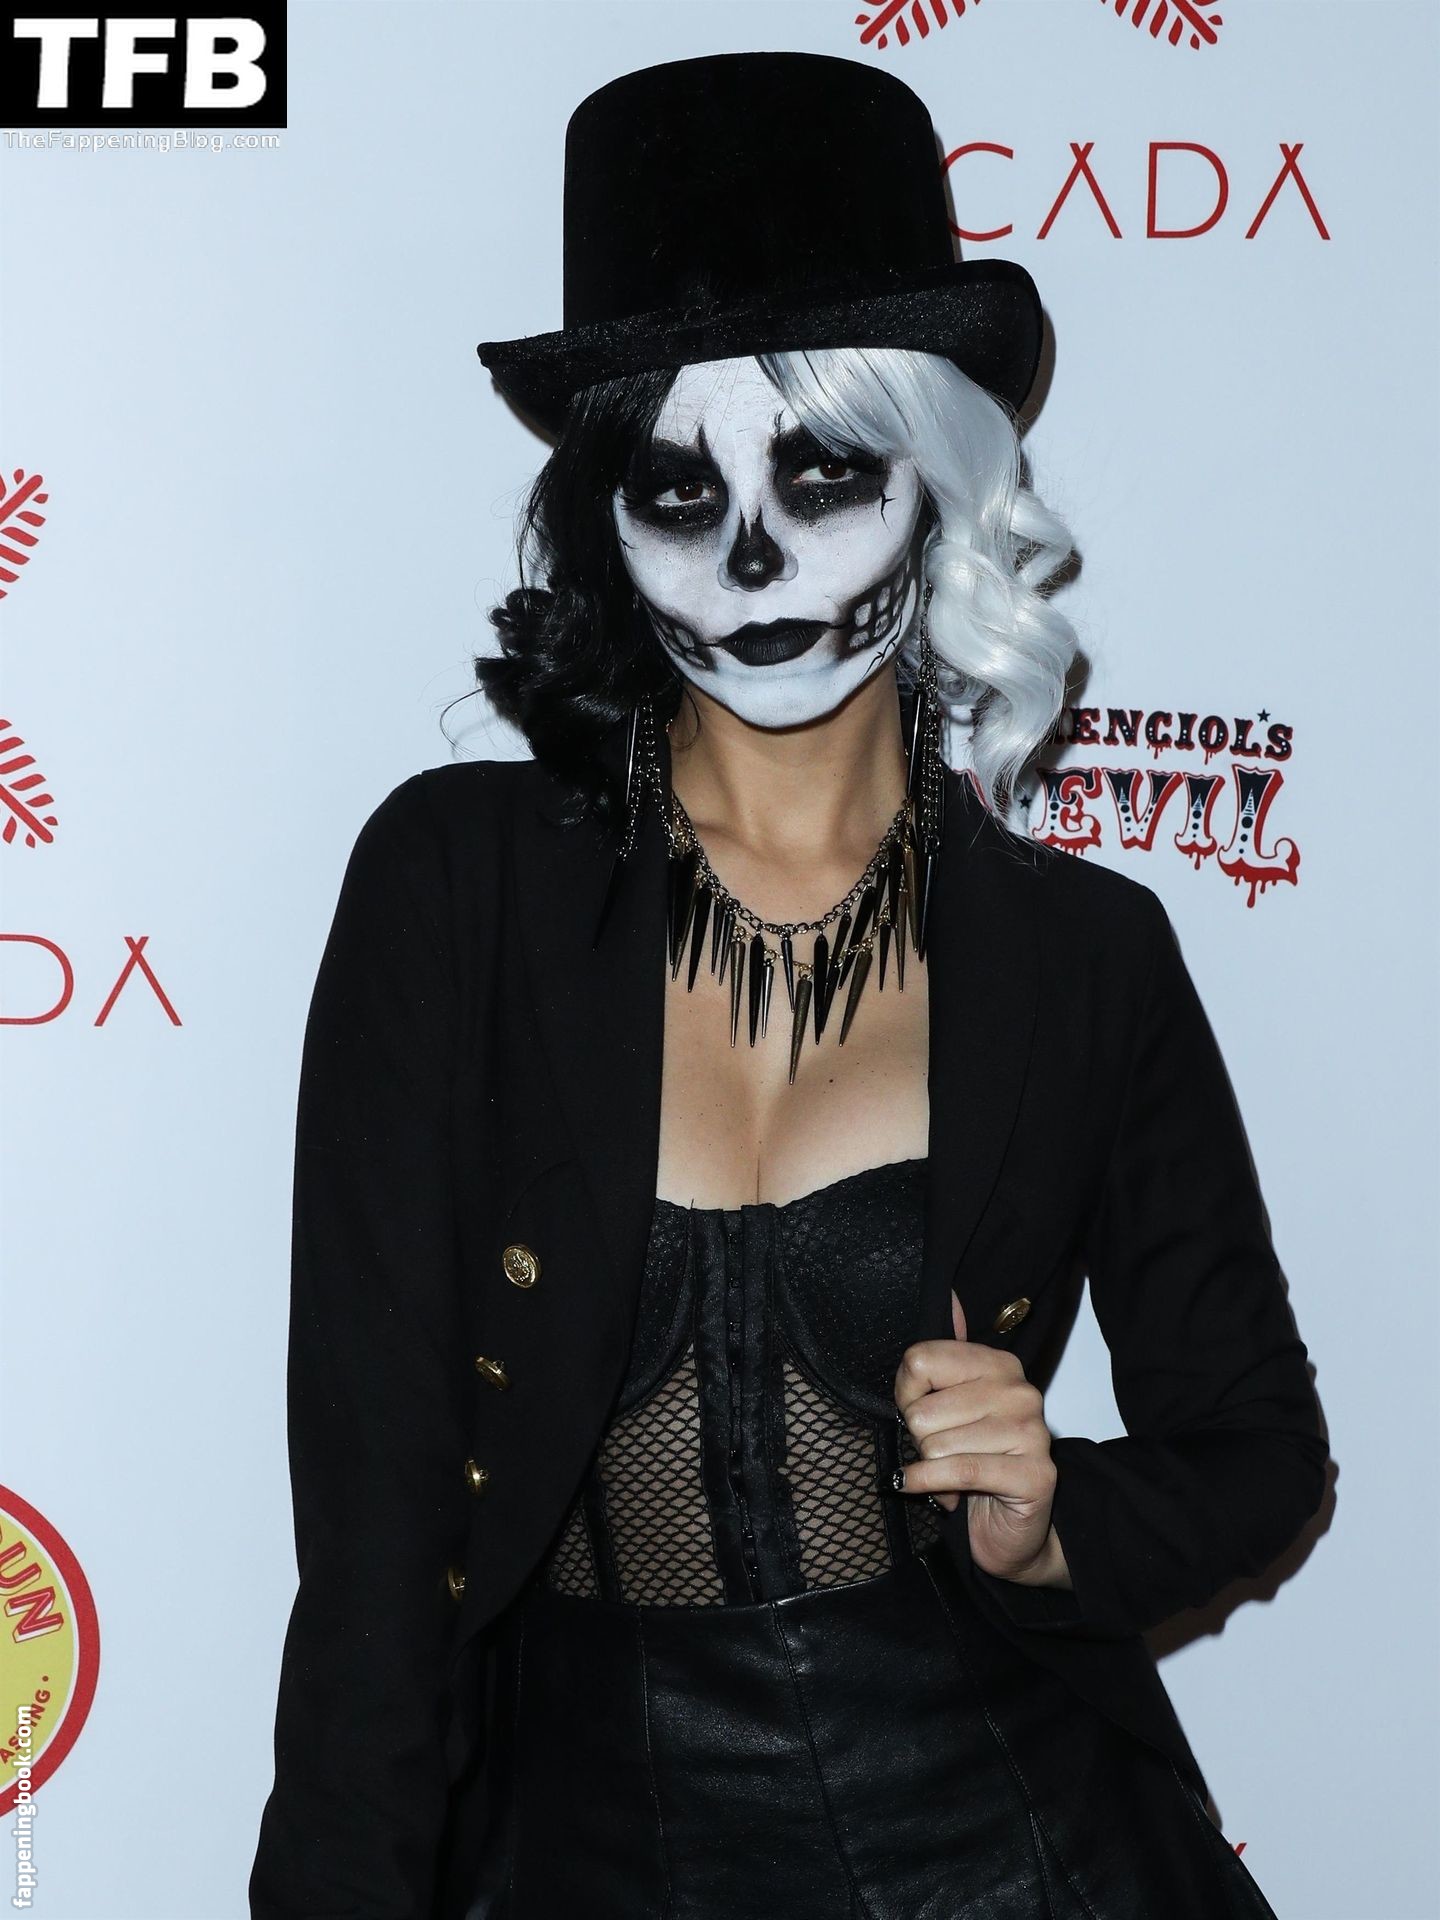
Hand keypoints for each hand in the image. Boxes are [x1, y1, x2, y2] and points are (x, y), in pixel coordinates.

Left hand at [893, 1289, 1065, 1586]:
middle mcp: (1021, 1391)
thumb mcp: (950, 1405)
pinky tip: (941, 1497)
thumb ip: (940, 1357)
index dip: (906, 1397)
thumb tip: (949, 1298)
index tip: (920, 1414)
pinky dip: (932, 1486)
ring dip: (933, 1471)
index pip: (919, 1361)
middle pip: (922, 1411)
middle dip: (921, 1442)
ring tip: (955, 1476)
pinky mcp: (1035, 1474)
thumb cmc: (973, 1460)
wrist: (1013, 1530)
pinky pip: (956, 1471)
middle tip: (942, 1453)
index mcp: (999, 1363)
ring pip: (935, 1446)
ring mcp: (1032, 1432)